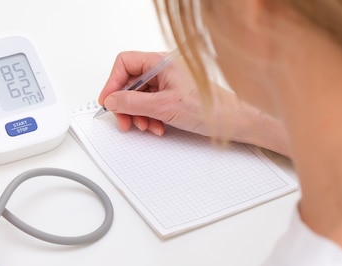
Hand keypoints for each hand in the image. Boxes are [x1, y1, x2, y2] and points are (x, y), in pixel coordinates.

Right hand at [98, 51, 290, 155]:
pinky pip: (150, 105)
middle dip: (125, 104)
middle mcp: (163, 69)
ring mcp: (167, 83)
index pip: (125, 63)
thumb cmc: (210, 108)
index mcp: (161, 62)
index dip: (112, 83)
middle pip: (129, 82)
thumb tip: (112, 100)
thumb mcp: (164, 106)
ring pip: (139, 96)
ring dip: (137, 115)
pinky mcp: (171, 96)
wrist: (233, 122)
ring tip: (145, 126)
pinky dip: (149, 118)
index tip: (108, 102)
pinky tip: (156, 127)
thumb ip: (133, 102)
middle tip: (124, 121)